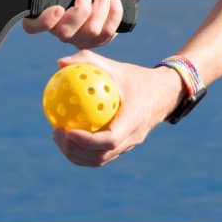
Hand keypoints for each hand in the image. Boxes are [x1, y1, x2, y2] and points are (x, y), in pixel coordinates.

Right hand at [23, 0, 132, 48]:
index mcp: (47, 14)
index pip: (32, 27)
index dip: (43, 22)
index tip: (58, 8)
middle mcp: (59, 30)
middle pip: (65, 33)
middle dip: (81, 11)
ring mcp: (78, 39)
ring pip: (90, 31)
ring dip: (101, 6)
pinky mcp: (96, 42)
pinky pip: (107, 32)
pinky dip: (114, 11)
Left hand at [51, 50, 185, 166]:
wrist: (164, 93)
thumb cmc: (136, 78)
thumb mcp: (115, 66)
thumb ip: (88, 61)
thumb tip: (60, 63)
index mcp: (134, 119)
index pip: (110, 140)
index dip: (87, 141)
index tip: (67, 131)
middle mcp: (133, 137)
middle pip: (101, 156)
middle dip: (75, 150)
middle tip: (56, 133)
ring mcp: (129, 145)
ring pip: (100, 160)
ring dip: (76, 154)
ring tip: (58, 137)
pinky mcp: (124, 147)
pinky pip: (101, 155)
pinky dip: (82, 152)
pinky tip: (67, 136)